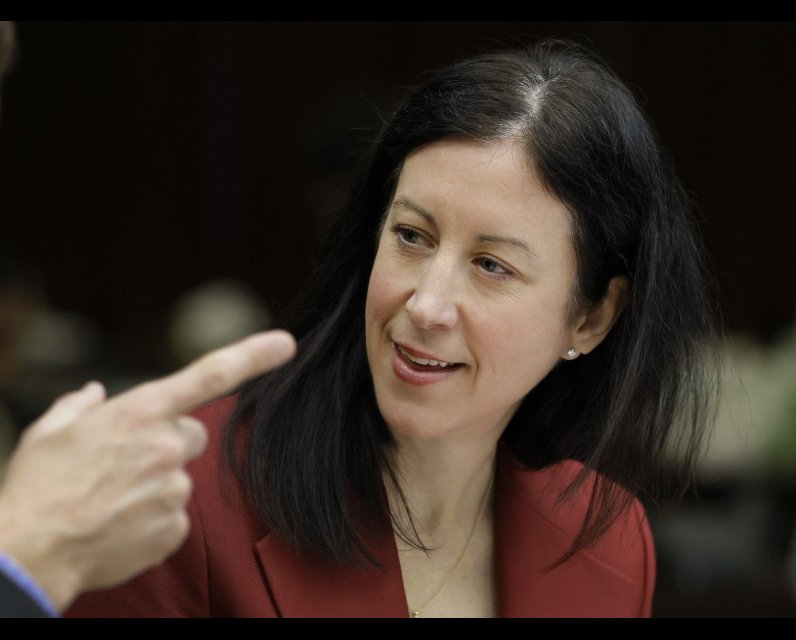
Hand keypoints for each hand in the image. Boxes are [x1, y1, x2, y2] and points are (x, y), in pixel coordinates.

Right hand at [0, 329, 295, 611]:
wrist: (27, 554)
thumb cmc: (35, 488)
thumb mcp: (48, 432)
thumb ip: (80, 406)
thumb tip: (96, 394)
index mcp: (141, 412)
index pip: (210, 375)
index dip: (253, 356)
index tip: (286, 343)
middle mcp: (167, 446)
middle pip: (191, 435)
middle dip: (167, 443)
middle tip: (125, 463)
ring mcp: (174, 489)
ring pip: (179, 478)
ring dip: (154, 484)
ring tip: (110, 500)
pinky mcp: (174, 528)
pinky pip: (173, 516)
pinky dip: (151, 519)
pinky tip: (118, 524)